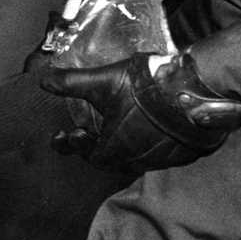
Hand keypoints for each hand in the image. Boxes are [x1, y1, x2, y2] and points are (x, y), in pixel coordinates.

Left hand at [40, 53, 240, 173]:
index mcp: (115, 148)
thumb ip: (70, 83)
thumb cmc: (145, 89)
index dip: (74, 145)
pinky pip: (162, 153)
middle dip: (96, 146)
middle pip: (112, 159)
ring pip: (137, 158)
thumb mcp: (102, 81)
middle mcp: (139, 159)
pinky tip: (149, 130)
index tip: (64, 135)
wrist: (199, 91)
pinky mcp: (186, 151)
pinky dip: (149, 144)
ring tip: (116, 129)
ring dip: (123, 145)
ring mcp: (165, 157)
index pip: (89, 155)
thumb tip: (41, 80)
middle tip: (86, 132)